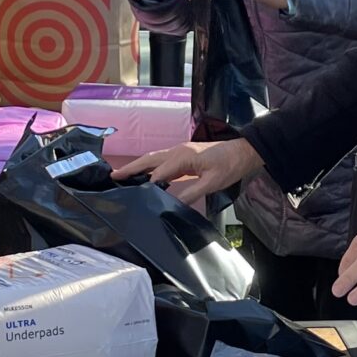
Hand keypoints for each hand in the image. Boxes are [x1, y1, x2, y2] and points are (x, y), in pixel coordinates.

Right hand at [112, 136, 261, 211]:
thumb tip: (173, 205)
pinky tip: (146, 176)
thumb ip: (192, 192)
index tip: (130, 195)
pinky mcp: (184, 155)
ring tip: (122, 176)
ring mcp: (180, 152)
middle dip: (130, 169)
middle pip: (149, 160)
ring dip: (138, 167)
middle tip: (112, 177)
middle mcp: (177, 151)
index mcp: (182, 156)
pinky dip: (149, 167)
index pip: (158, 173)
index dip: (145, 185)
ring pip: (153, 159)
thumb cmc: (230, 165)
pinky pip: (161, 160)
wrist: (244, 152)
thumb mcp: (212, 182)